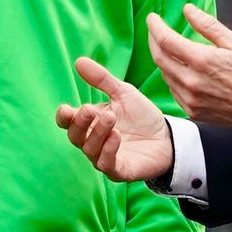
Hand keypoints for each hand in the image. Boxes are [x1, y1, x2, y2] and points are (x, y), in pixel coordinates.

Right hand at [56, 59, 173, 183]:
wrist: (168, 137)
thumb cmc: (142, 116)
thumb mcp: (123, 93)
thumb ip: (102, 79)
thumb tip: (79, 61)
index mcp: (90, 123)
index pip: (67, 122)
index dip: (64, 117)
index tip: (67, 109)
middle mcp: (93, 141)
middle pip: (75, 136)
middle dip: (80, 123)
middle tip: (91, 109)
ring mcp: (104, 157)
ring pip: (89, 149)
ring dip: (97, 133)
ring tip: (111, 118)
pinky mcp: (118, 171)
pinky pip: (106, 164)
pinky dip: (108, 150)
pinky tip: (116, 136)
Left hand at [146, 5, 231, 129]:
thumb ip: (207, 25)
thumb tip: (187, 9)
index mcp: (202, 60)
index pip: (166, 40)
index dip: (155, 27)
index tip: (152, 18)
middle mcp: (192, 81)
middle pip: (159, 58)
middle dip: (153, 41)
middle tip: (154, 31)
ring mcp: (191, 99)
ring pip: (165, 75)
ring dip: (164, 60)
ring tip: (172, 50)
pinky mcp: (192, 111)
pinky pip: (173, 91)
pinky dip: (173, 77)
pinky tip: (182, 71)